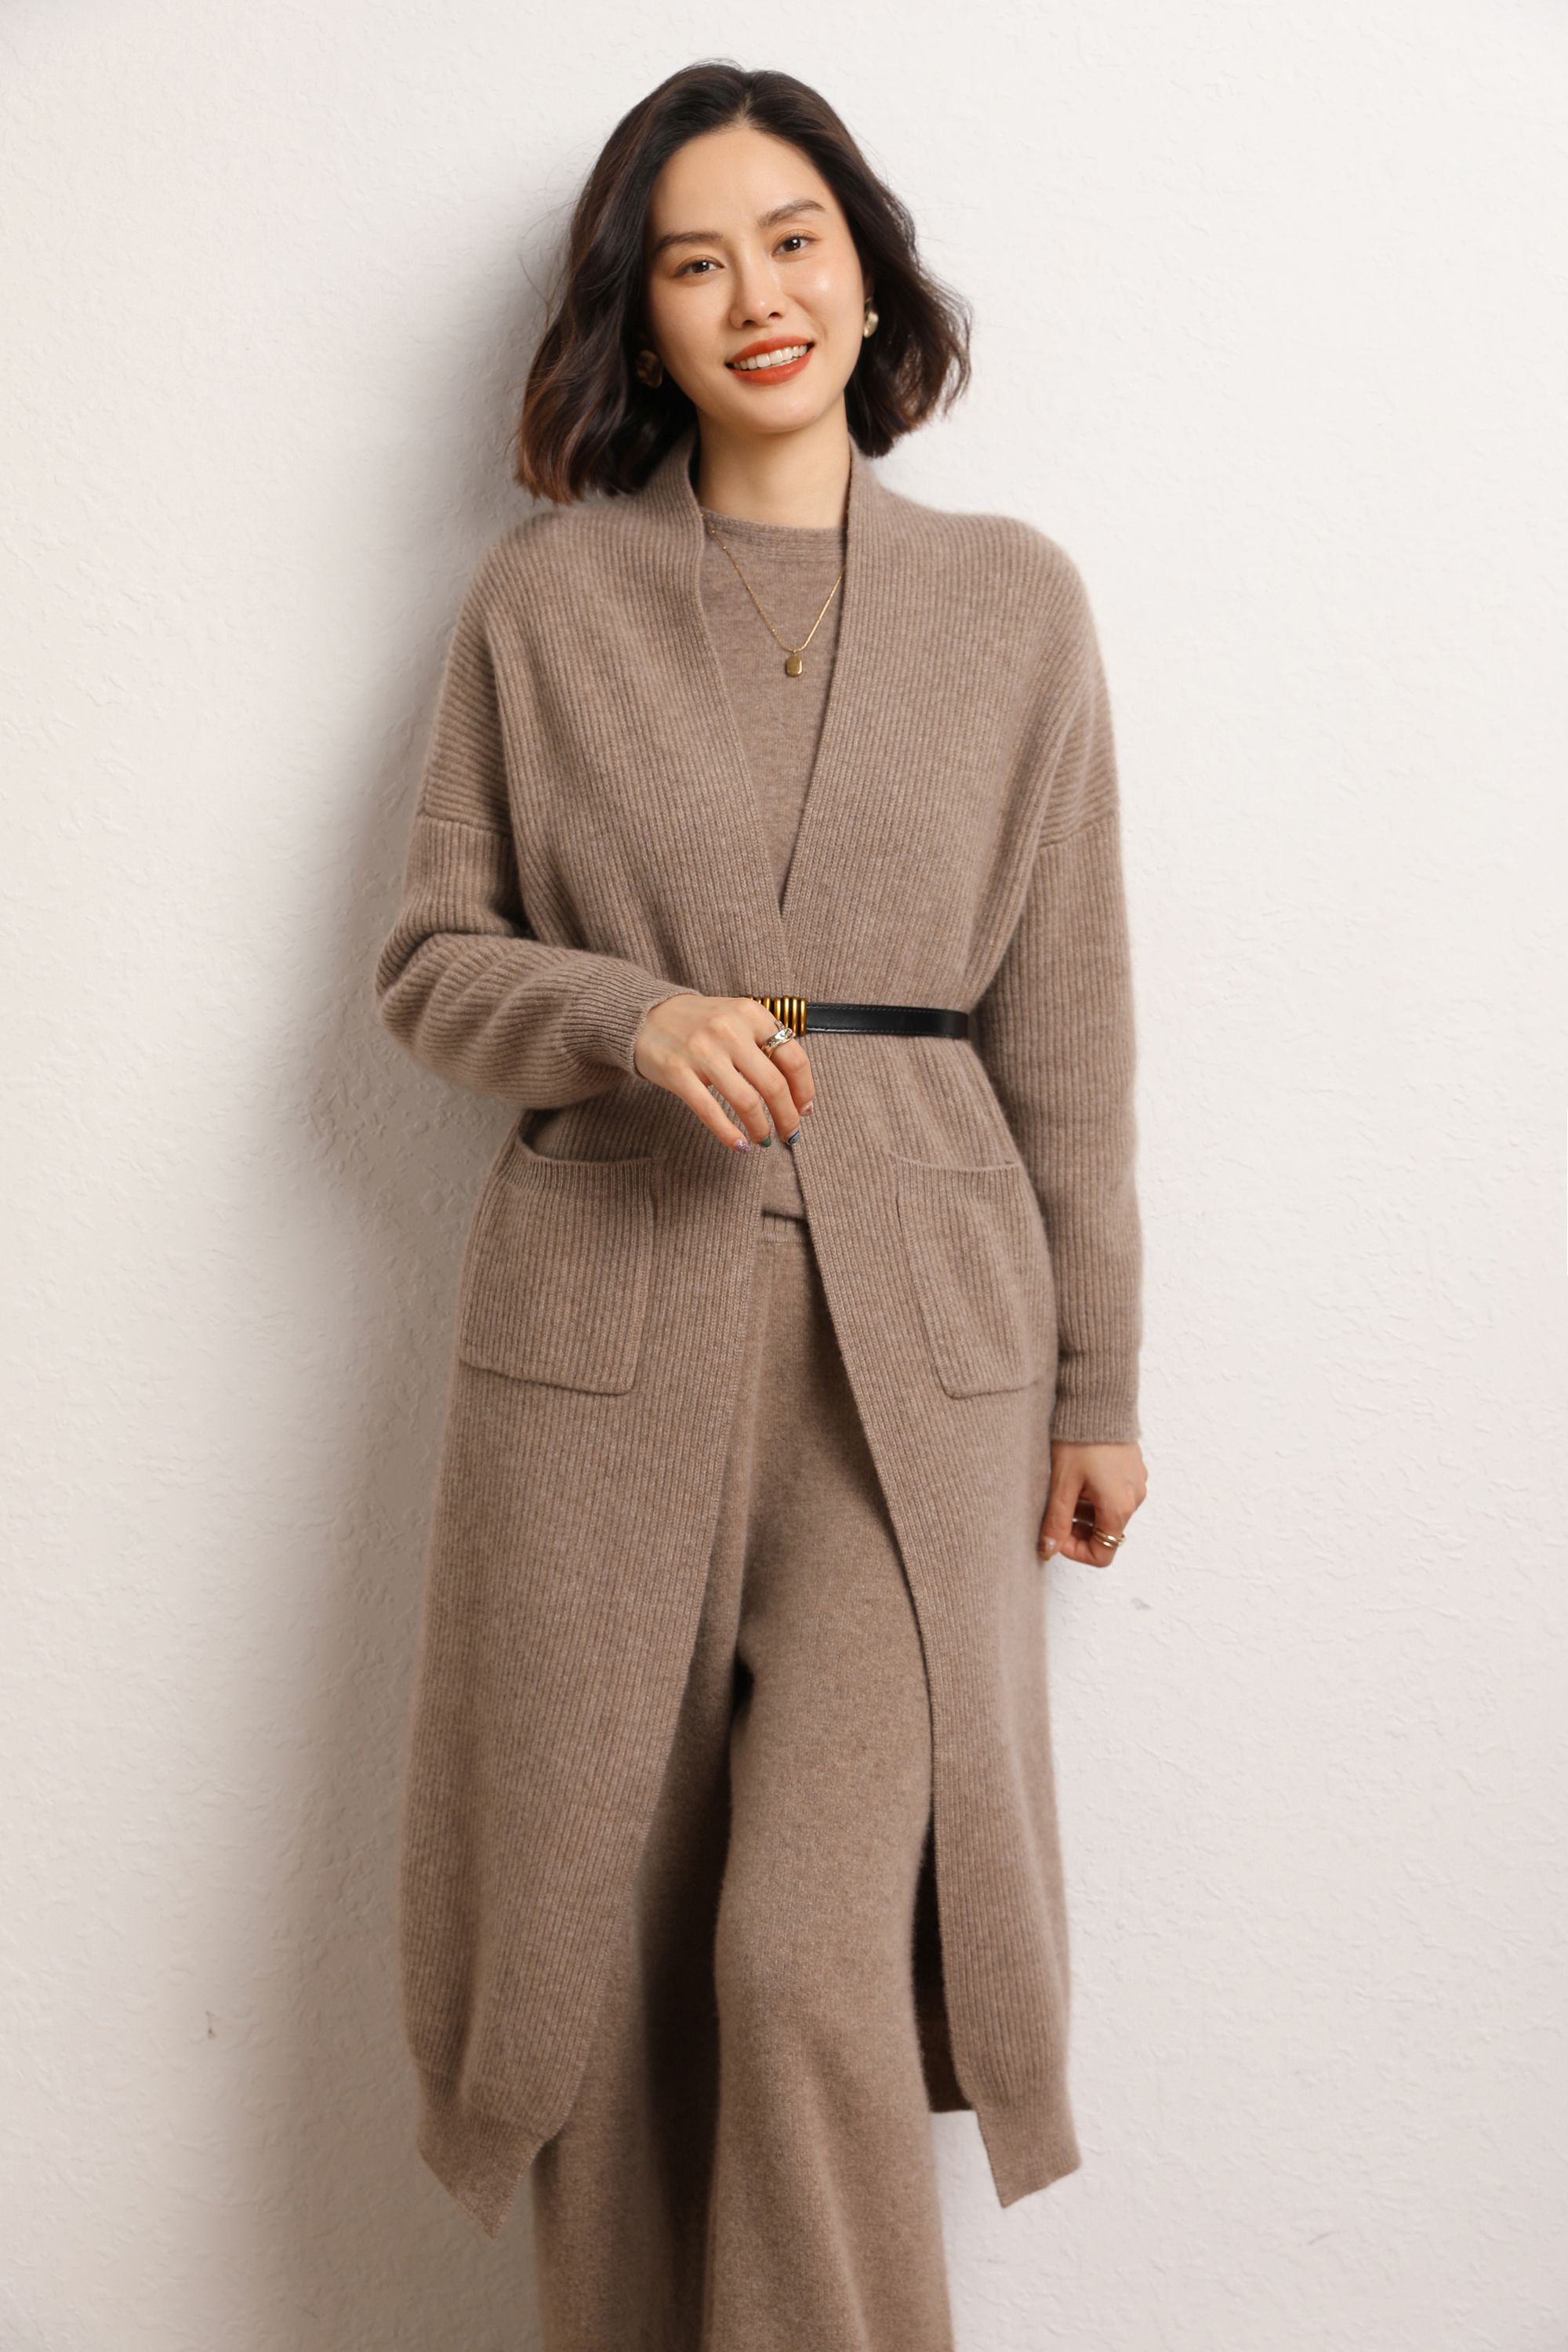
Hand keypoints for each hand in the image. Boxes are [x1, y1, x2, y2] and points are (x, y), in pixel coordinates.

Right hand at [633, 994, 814, 1151]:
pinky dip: (729, 1134)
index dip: (804, 1090)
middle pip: (774, 1084)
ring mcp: (702, 1052)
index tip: (804, 1110)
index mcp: (750, 1014)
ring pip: (746, 1102)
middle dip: (787, 1116)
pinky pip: (710, 1111)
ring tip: (764, 1139)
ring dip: (761, 1128)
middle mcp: (729, 1030)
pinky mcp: (677, 1073)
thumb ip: (765, 1043)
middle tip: (790, 1133)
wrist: (645, 1015)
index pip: (793, 1058)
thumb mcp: (737, 1018)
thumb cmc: (700, 1023)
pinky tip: (739, 1145)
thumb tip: (796, 1093)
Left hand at [1038, 1441, 1146, 1566]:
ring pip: (1109, 1514)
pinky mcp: (1133, 1470)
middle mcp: (1134, 1499)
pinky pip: (1116, 1495)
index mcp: (1118, 1508)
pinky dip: (1096, 1496)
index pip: (1103, 1554)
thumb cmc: (1079, 1440)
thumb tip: (1048, 1549)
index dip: (1076, 1551)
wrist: (1098, 1400)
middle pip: (1106, 1533)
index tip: (1057, 1535)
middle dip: (1078, 1530)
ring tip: (1066, 1489)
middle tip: (1056, 1512)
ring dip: (1086, 1512)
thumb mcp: (1062, 1484)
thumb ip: (1056, 1521)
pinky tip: (1079, 1477)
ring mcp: (1136, 1484)